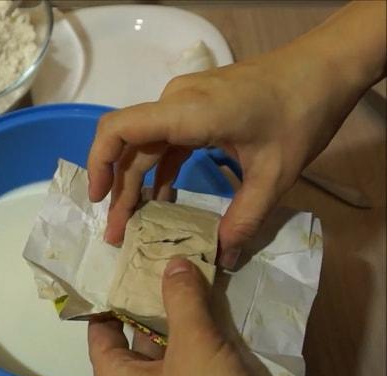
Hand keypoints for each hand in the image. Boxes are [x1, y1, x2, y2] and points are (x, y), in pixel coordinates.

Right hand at [87, 2, 385, 267]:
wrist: (325, 66)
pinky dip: (158, 170)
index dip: (98, 164)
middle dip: (119, 192)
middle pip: (129, 146)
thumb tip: (222, 260)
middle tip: (118, 235)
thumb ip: (245, 219)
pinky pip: (165, 140)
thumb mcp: (276, 174)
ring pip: (145, 145)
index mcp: (187, 112)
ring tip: (134, 224)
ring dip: (136, 183)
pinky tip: (163, 200)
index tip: (99, 201)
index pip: (119, 129)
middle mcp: (175, 103)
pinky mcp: (195, 107)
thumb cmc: (301, 113)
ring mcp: (183, 102)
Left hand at [88, 258, 266, 375]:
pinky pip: (195, 356)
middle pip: (138, 332)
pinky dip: (203, 332)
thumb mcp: (193, 347)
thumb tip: (173, 261)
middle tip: (166, 259)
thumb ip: (181, 301)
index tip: (124, 264)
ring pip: (171, 342)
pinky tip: (217, 304)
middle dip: (154, 298)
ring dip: (183, 313)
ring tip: (194, 271)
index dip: (109, 297)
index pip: (100, 329)